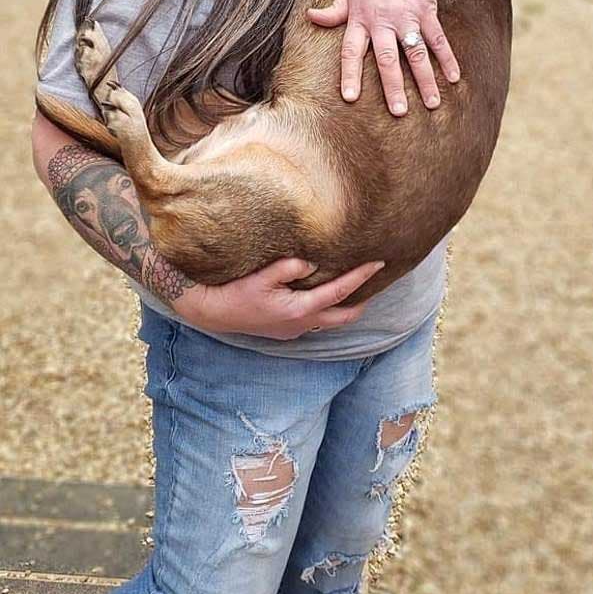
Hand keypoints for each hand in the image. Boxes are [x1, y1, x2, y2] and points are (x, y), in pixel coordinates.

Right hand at [173, 257, 384, 340]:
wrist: (212, 312)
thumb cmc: (235, 292)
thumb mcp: (261, 275)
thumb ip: (288, 268)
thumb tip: (311, 262)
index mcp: (299, 309)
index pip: (340, 292)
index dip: (361, 277)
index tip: (378, 263)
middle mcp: (301, 324)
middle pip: (345, 316)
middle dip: (363, 300)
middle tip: (375, 281)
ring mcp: (294, 331)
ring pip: (330, 321)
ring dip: (344, 306)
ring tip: (354, 287)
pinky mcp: (286, 331)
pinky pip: (316, 321)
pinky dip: (327, 309)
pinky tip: (324, 296)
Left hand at [308, 0, 460, 115]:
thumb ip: (334, 10)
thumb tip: (310, 17)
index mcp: (359, 17)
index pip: (350, 51)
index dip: (350, 74)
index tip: (350, 98)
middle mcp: (382, 20)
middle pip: (387, 59)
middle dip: (393, 87)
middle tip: (399, 112)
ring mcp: (406, 15)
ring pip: (416, 54)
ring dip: (425, 80)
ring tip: (432, 104)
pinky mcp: (427, 10)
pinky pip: (437, 39)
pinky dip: (447, 59)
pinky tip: (453, 78)